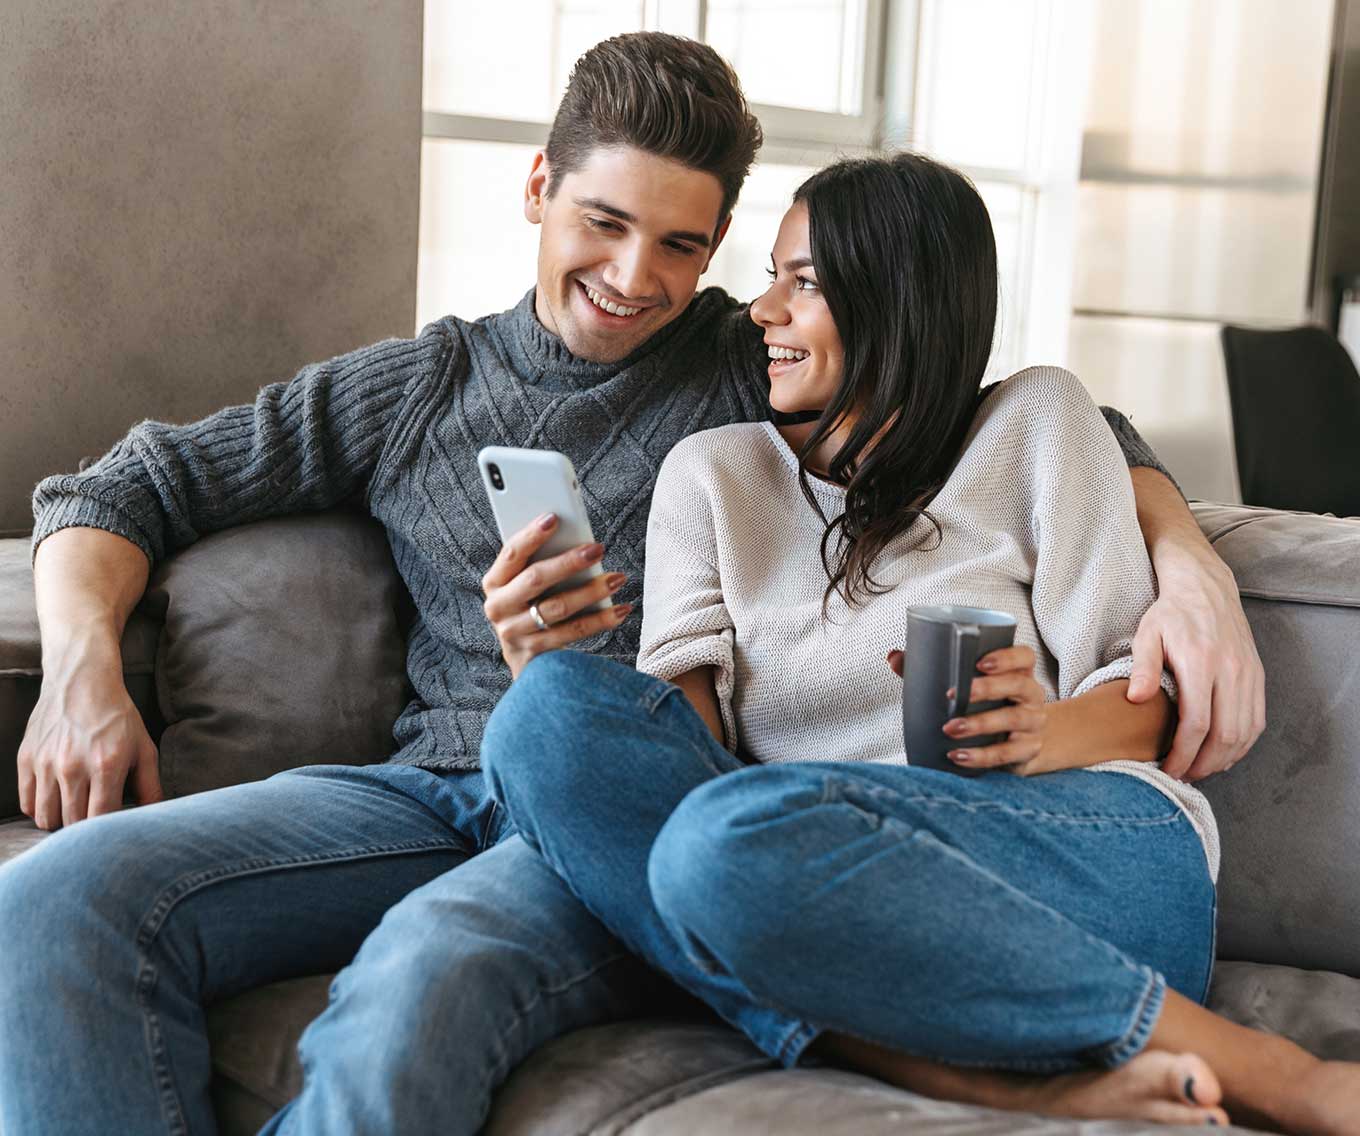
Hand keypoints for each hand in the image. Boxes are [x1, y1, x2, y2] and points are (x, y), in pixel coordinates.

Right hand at [18, 659, 162, 829]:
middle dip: (86, 829)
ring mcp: (46, 763)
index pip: (101, 819)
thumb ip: (150, 785)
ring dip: (61, 822)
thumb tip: (154, 816)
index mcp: (106, 764)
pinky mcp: (26, 759)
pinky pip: (27, 804)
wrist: (81, 682)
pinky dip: (40, 809)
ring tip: (75, 810)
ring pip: (46, 818)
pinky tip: (57, 799)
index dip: (107, 829)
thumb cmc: (118, 718)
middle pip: (72, 823)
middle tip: (95, 820)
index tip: (113, 826)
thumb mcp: (144, 748)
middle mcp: (72, 766)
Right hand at [482, 512, 631, 679]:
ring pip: (558, 607)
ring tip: (617, 578)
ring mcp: (515, 632)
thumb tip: (575, 540)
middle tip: (598, 549)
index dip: (531, 535)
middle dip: (569, 562)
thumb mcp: (525, 584)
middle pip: (536, 579)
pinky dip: (600, 620)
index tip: (554, 518)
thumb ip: (539, 563)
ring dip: (591, 591)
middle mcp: (499, 607)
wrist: (524, 656)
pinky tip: (620, 610)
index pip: (511, 553)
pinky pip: (572, 632)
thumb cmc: (530, 606)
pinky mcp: (535, 652)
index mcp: (494, 582)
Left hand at [887, 645, 1049, 774]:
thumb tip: (893, 657)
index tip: (980, 663)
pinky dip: (981, 755)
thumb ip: (931, 669)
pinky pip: (1007, 753)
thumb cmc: (987, 704)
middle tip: (952, 695)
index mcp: (1019, 672)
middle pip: (1018, 685)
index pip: (1024, 656)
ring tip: (950, 729)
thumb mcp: (968, 685)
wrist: (1020, 741)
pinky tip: (958, 755)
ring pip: (1013, 719)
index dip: (1006, 657)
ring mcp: (1033, 723)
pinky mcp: (1028, 750)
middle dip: (986, 689)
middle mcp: (1032, 695)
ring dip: (979, 723)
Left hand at [1127, 557, 1264, 781]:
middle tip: (1183, 777)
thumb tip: (1135, 699)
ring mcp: (1249, 675)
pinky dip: (1242, 743)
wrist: (1205, 588)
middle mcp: (1231, 672)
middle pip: (1225, 735)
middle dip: (1204, 764)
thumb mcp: (1147, 634)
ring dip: (1224, 758)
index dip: (1184, 754)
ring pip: (1245, 732)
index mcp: (1202, 663)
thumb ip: (1142, 667)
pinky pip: (1256, 720)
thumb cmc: (1170, 613)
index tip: (1169, 769)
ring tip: (1200, 769)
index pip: (1197, 724)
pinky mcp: (1258, 677)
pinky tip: (1223, 753)